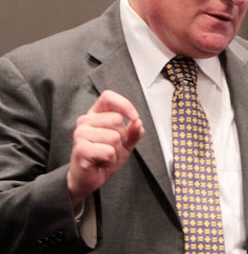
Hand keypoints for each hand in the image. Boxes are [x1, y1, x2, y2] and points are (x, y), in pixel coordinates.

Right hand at [67, 90, 144, 206]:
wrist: (88, 178)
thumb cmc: (103, 157)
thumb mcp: (125, 143)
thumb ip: (134, 132)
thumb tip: (138, 123)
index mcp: (96, 115)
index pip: (108, 97)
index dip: (124, 104)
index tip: (134, 117)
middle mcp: (85, 121)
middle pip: (116, 119)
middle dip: (121, 138)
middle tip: (111, 147)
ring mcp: (80, 134)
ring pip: (114, 136)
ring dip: (116, 151)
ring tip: (105, 155)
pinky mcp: (80, 149)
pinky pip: (108, 151)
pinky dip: (110, 159)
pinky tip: (101, 161)